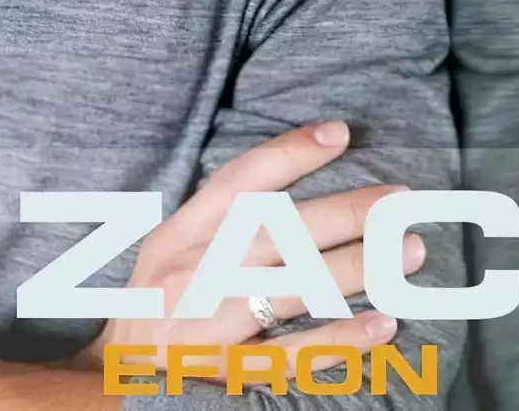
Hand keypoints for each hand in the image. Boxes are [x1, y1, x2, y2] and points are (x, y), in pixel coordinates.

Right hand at [84, 120, 419, 370]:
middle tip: (401, 202)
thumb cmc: (148, 310)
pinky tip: (382, 326)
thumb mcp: (166, 252)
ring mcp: (207, 325)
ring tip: (409, 255)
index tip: (340, 133)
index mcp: (178, 237)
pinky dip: (338, 340)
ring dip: (357, 268)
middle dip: (346, 213)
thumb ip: (216, 220)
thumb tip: (290, 177)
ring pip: (292, 288)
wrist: (109, 385)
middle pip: (279, 233)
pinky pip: (290, 355)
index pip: (237, 183)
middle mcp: (192, 275)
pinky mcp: (224, 372)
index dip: (288, 153)